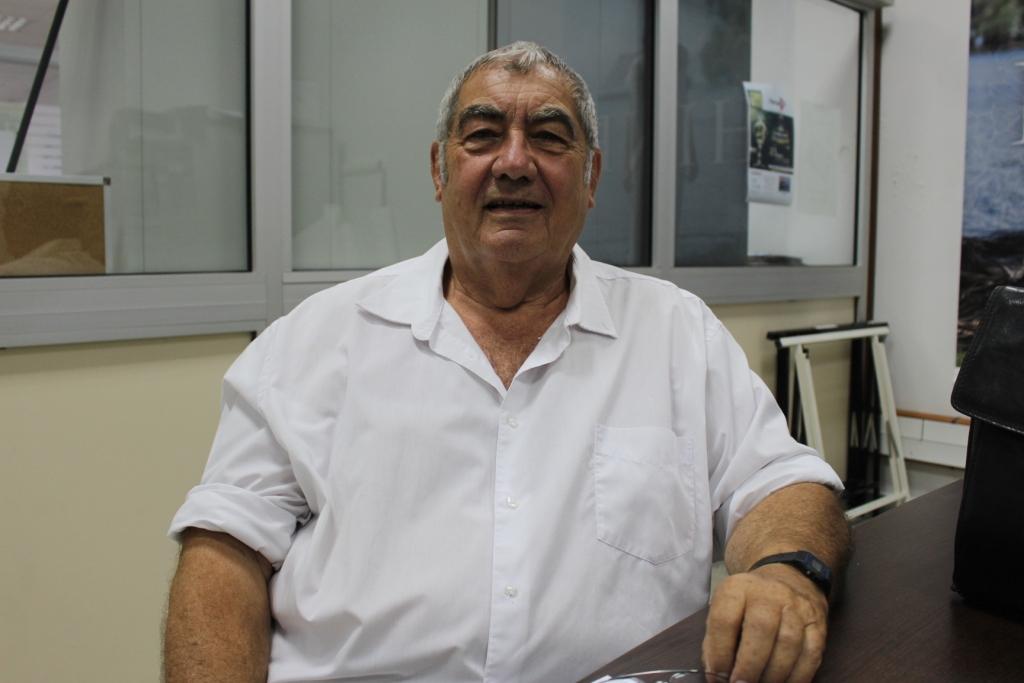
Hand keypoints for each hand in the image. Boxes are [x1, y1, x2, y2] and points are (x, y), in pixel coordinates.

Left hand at [701, 563, 828, 682]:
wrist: (788, 578)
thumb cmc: (748, 604)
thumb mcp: (725, 609)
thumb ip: (716, 640)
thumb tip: (716, 676)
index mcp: (738, 588)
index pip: (725, 620)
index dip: (719, 653)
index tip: (716, 676)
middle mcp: (769, 594)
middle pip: (761, 630)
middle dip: (749, 666)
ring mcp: (797, 607)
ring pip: (789, 644)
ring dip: (773, 675)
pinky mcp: (818, 624)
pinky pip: (811, 654)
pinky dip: (798, 676)